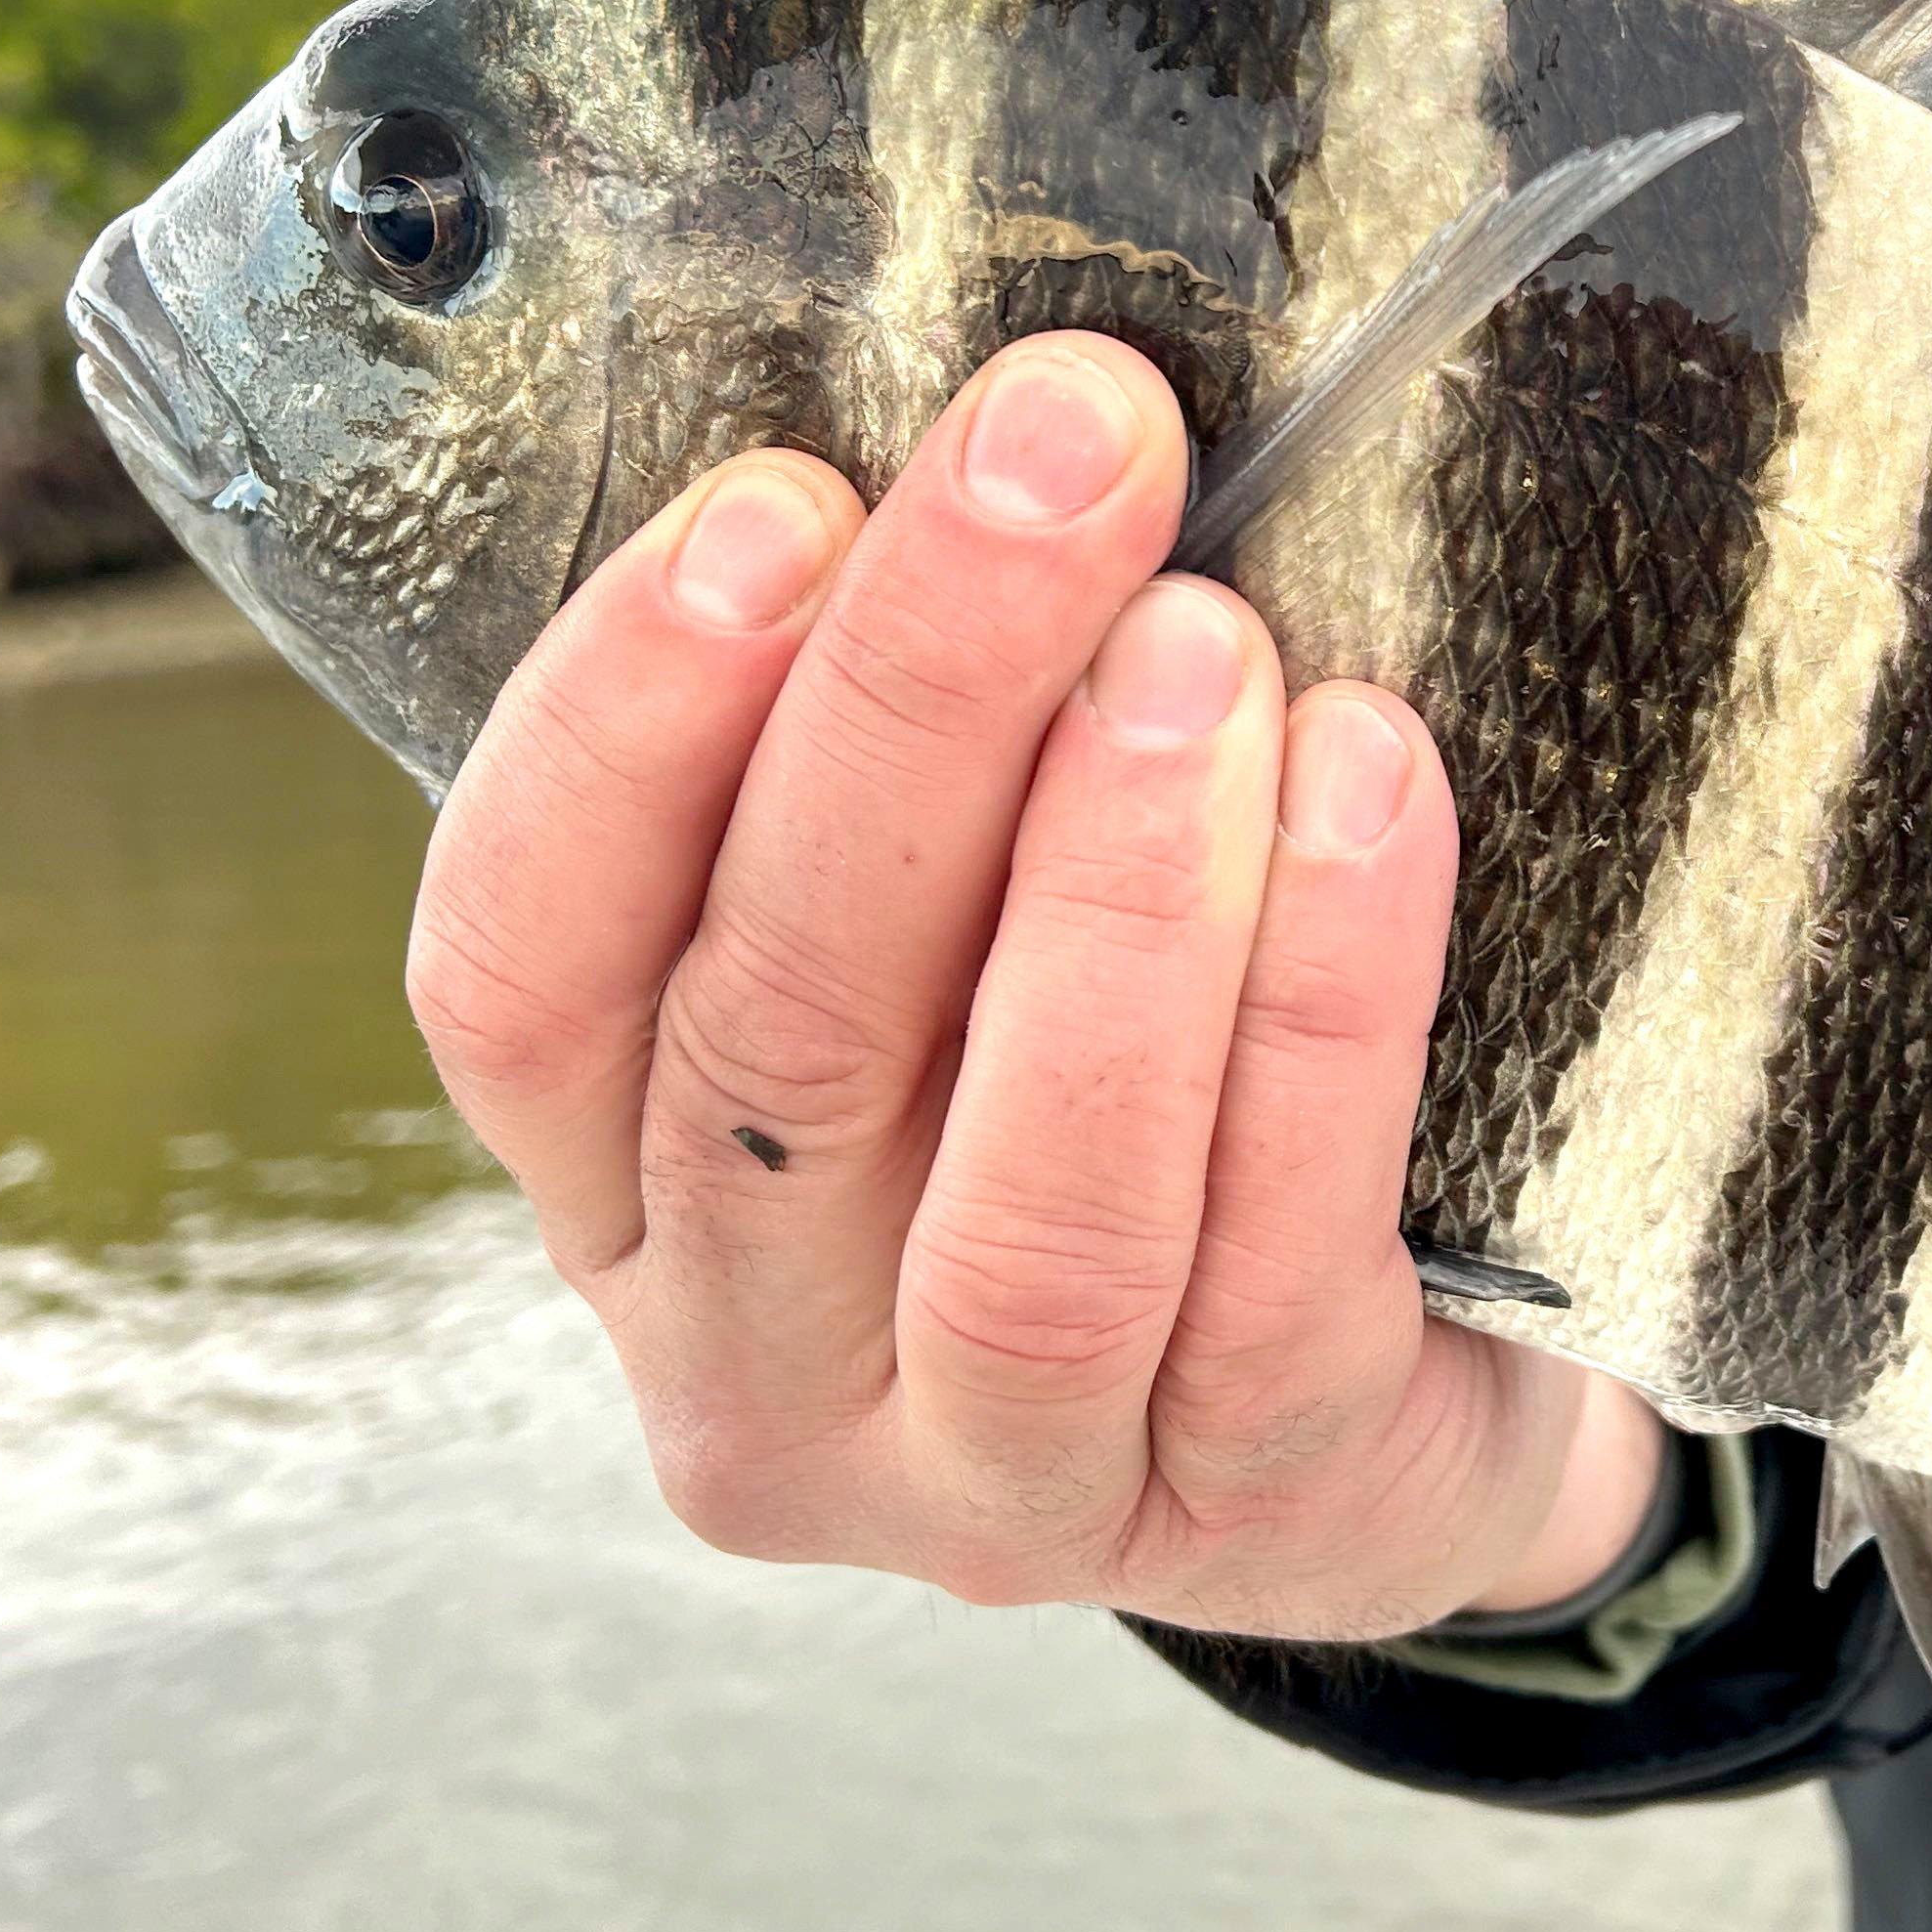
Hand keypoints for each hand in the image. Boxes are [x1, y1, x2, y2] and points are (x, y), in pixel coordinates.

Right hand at [404, 334, 1670, 1639]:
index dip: (625, 729)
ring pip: (1032, 1199)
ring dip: (1115, 884)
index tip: (780, 496)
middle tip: (1070, 449)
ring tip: (1212, 639)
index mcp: (627, 1195)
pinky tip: (1371, 786)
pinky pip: (1277, 1253)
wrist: (1413, 1404)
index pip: (517, 971)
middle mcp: (760, 1374)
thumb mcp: (958, 934)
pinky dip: (1321, 1002)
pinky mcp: (1255, 1501)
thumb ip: (902, 763)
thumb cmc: (1142, 1091)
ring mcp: (999, 1483)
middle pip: (780, 1042)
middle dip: (922, 708)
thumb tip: (973, 431)